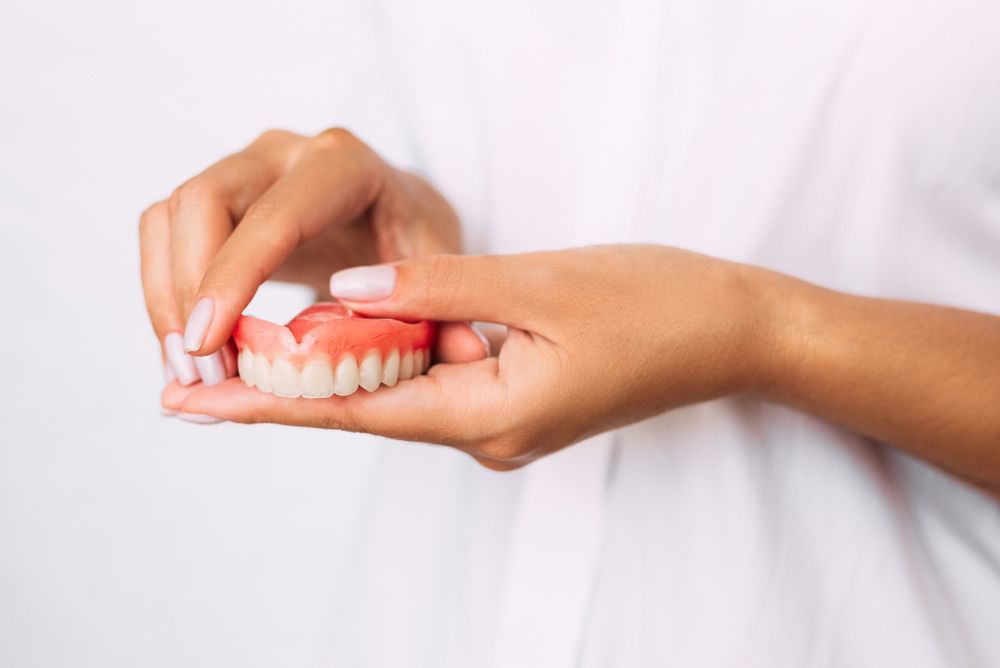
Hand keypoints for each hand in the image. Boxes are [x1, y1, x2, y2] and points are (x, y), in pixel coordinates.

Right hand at [139, 128, 472, 391]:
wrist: (395, 220)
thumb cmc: (419, 244)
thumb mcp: (443, 272)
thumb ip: (449, 306)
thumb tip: (468, 351)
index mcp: (346, 167)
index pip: (277, 213)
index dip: (234, 275)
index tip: (209, 342)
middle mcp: (285, 155)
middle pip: (201, 202)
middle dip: (188, 291)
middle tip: (202, 372)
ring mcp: (244, 170)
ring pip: (169, 217)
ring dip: (164, 298)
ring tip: (188, 373)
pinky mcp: (218, 200)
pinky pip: (165, 237)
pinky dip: (163, 296)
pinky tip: (188, 351)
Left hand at [171, 245, 779, 468]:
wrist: (733, 329)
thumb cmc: (656, 306)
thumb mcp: (541, 284)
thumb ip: (438, 288)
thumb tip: (346, 292)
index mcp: (491, 414)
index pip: (356, 412)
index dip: (269, 405)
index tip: (195, 404)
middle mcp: (488, 431)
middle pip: (364, 411)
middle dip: (280, 395)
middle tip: (192, 378)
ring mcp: (503, 419)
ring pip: (395, 396)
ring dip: (325, 378)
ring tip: (247, 357)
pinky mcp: (516, 397)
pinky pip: (430, 383)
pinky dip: (379, 363)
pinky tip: (341, 345)